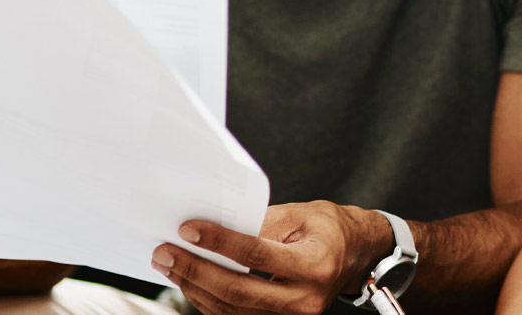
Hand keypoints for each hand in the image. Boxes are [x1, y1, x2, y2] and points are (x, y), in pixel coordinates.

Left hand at [153, 200, 391, 314]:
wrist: (355, 255)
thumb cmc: (330, 229)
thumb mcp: (301, 214)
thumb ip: (260, 223)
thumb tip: (216, 229)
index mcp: (314, 265)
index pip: (257, 255)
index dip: (220, 243)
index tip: (189, 230)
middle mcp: (305, 298)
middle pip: (238, 291)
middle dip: (195, 271)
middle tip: (166, 253)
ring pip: (232, 309)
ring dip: (195, 286)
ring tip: (170, 264)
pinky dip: (208, 299)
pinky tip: (191, 280)